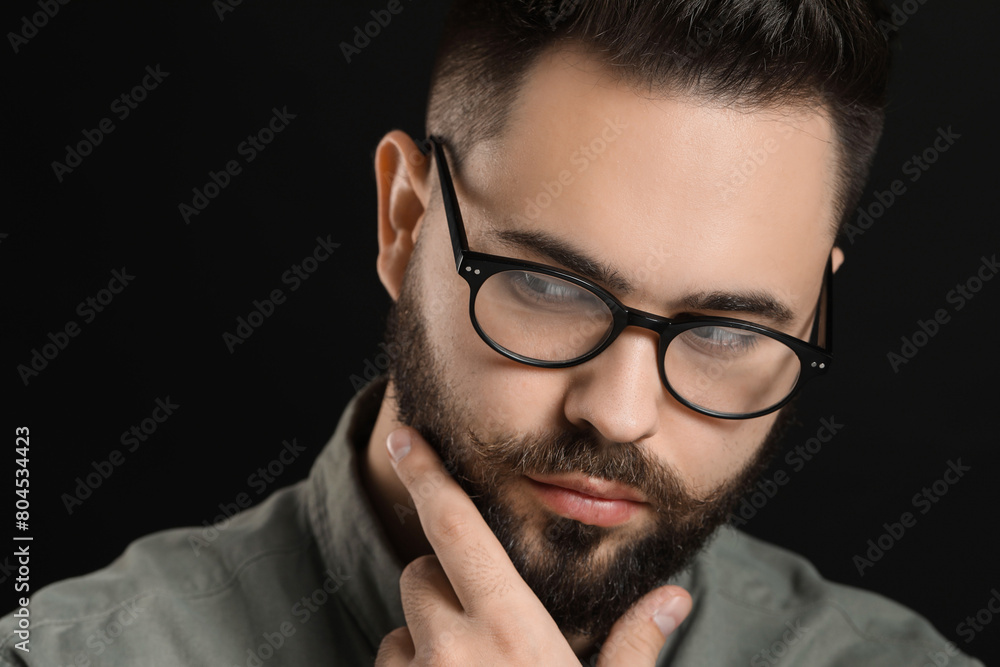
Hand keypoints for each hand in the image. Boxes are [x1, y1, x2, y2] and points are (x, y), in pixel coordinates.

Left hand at [374, 427, 691, 666]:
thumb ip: (637, 648)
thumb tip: (679, 594)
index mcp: (509, 632)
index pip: (457, 529)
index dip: (429, 474)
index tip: (404, 434)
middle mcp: (450, 650)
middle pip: (421, 574)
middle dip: (444, 585)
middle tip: (485, 628)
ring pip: (401, 630)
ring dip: (425, 642)